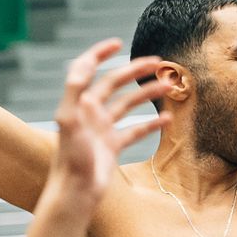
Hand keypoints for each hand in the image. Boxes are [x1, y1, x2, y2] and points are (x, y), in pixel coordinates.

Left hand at [47, 41, 170, 207]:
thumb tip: (84, 64)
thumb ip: (74, 91)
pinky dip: (150, 124)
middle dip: (134, 71)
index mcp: (79, 103)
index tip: (117, 43)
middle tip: (157, 62)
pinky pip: (135, 131)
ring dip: (146, 94)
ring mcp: (102, 129)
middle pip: (114, 84)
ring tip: (167, 86)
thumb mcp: (68, 120)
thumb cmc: (70, 159)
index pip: (87, 69)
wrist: (76, 193)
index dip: (99, 54)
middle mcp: (90, 113)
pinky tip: (167, 119)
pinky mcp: (112, 147)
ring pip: (128, 105)